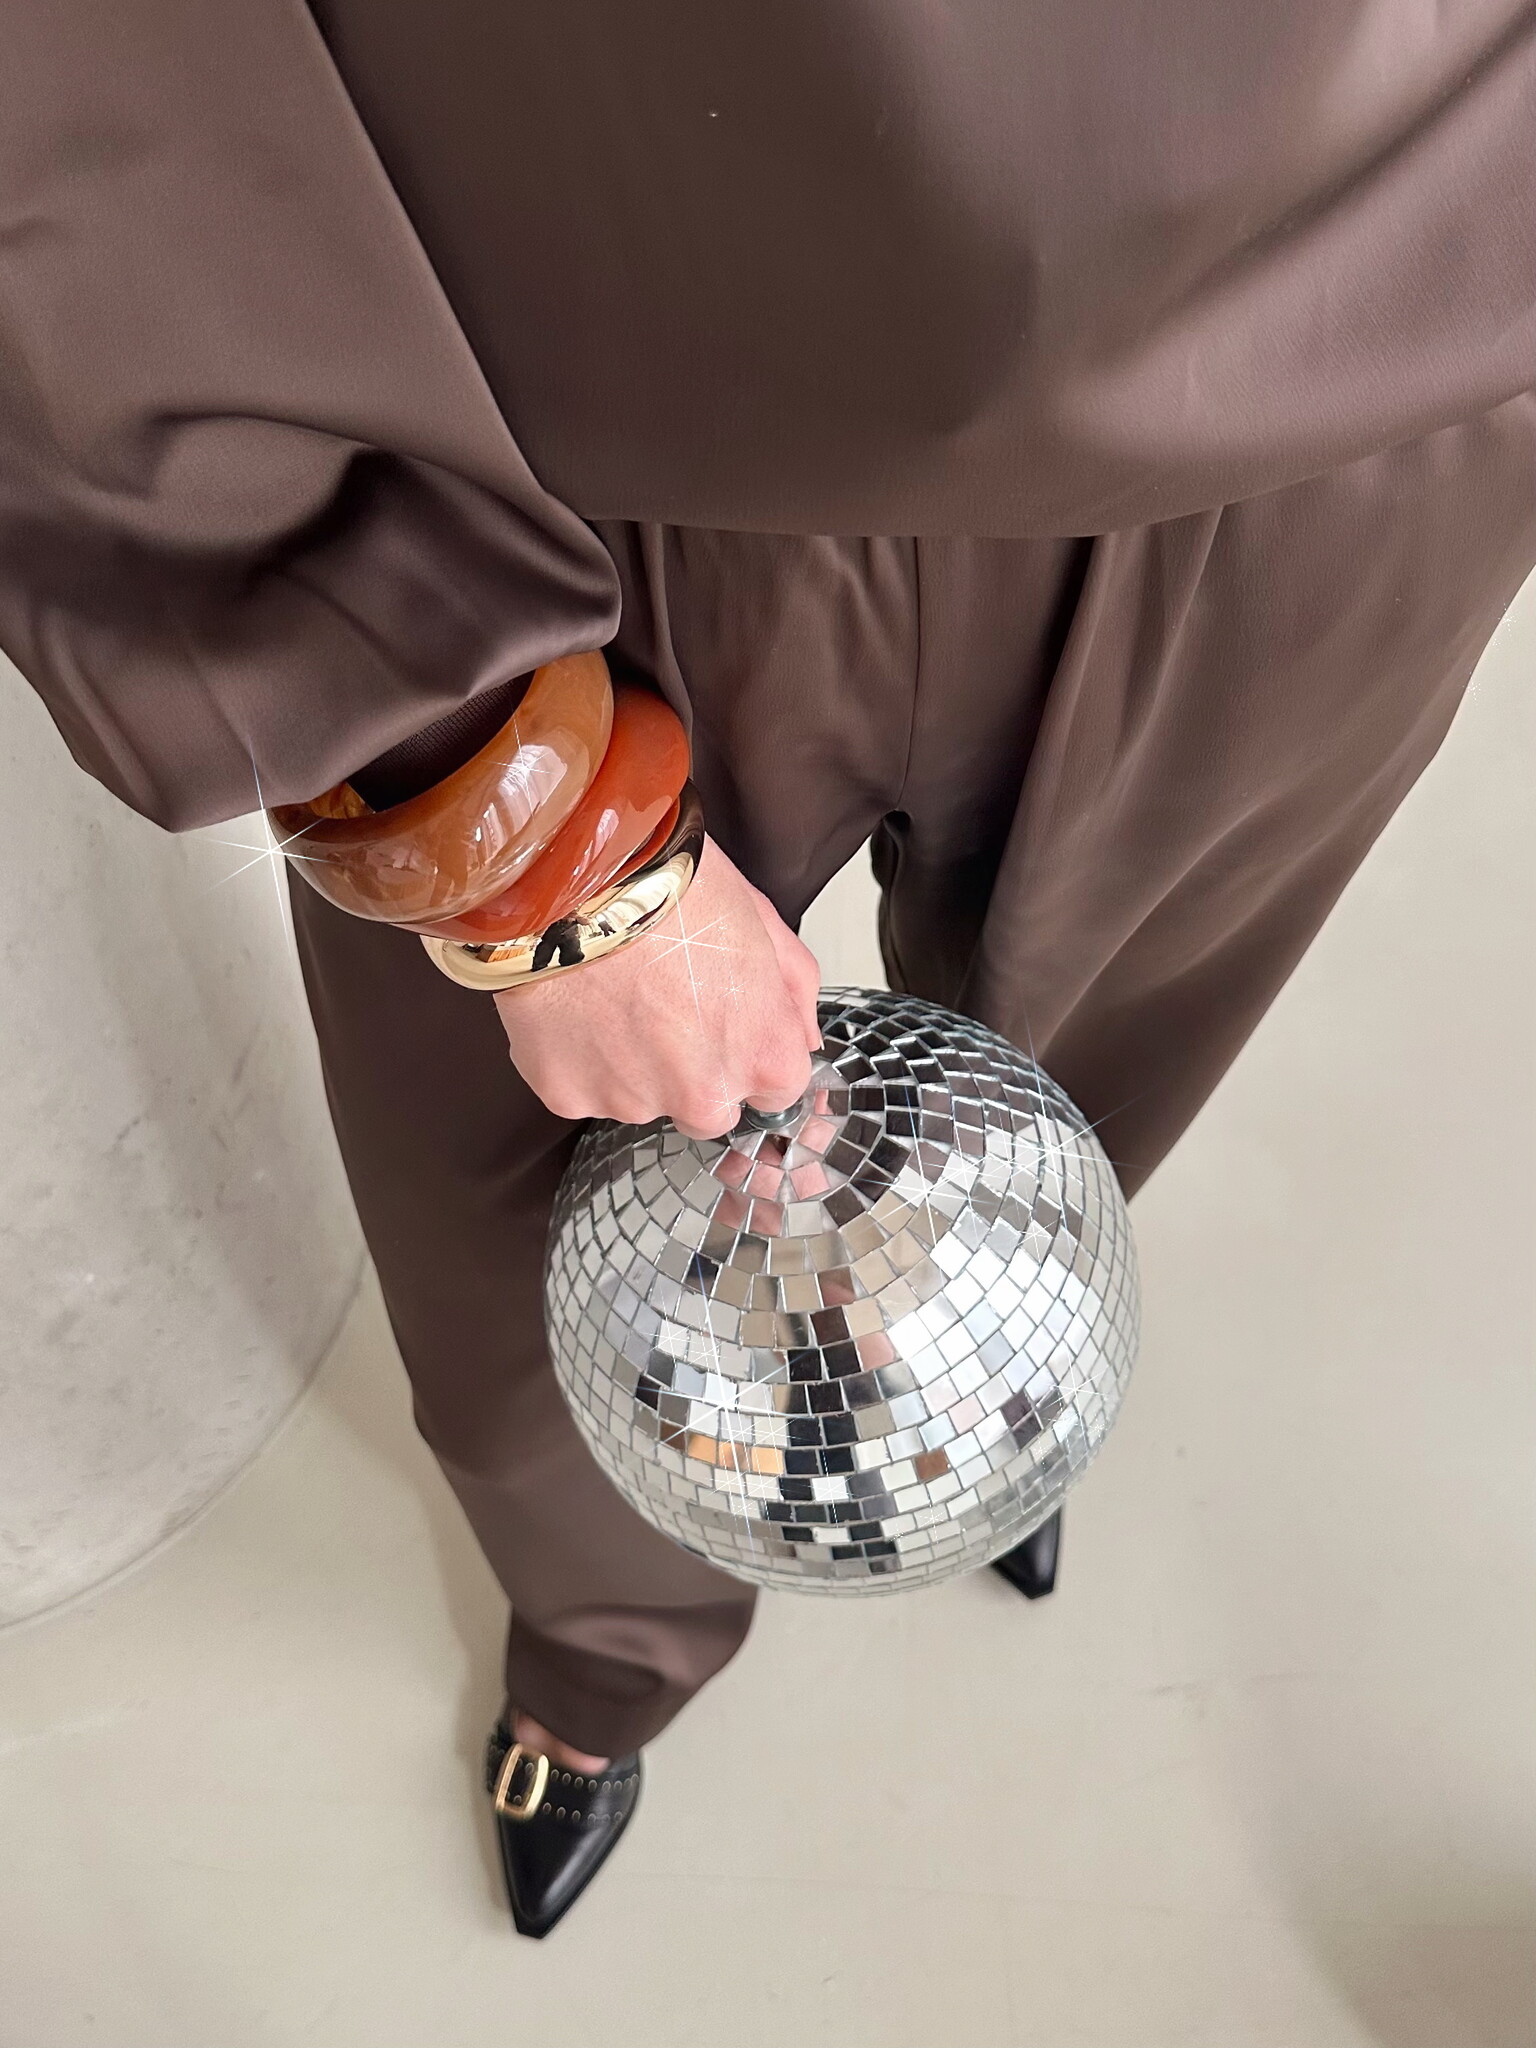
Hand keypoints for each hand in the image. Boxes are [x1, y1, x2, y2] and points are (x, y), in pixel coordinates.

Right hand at [494, 836, 820, 1138]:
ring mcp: (633, 1101)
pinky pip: (581, 1090)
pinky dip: (577, 1060)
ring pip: (641, 1101)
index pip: (777, 1093)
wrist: (579, 878)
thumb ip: (795, 993)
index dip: (749, 1053)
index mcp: (764, 1056)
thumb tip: (804, 1038)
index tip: (724, 1023)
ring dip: (632, 1065)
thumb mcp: (763, 923)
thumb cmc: (672, 887)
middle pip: (709, 1111)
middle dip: (692, 1073)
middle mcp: (703, 1095)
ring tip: (613, 996)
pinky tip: (577, 1006)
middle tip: (663, 1006)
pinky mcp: (568, 1095)